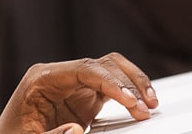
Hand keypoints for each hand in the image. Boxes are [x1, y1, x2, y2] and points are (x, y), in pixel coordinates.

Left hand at [0, 52, 156, 133]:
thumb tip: (77, 128)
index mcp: (42, 78)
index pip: (84, 69)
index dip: (110, 83)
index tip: (130, 100)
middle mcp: (59, 76)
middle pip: (101, 65)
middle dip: (127, 83)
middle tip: (145, 107)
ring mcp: (72, 85)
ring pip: (110, 71)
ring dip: (132, 83)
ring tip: (150, 103)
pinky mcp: (82, 97)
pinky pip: (110, 87)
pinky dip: (127, 94)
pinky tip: (140, 105)